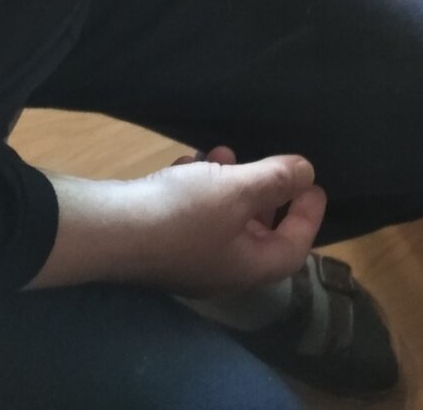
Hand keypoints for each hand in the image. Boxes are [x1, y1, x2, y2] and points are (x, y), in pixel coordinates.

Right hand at [28, 149, 325, 294]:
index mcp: (247, 267)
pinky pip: (192, 214)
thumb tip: (306, 172)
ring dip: (229, 184)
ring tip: (223, 153)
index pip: (294, 247)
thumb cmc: (181, 214)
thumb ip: (275, 179)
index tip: (314, 184)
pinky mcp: (162, 241)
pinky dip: (198, 188)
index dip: (308, 215)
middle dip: (266, 194)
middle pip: (258, 234)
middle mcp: (220, 269)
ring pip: (223, 219)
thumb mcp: (236, 189)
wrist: (109, 229)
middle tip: (270, 166)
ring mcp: (188, 257)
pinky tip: (185, 164)